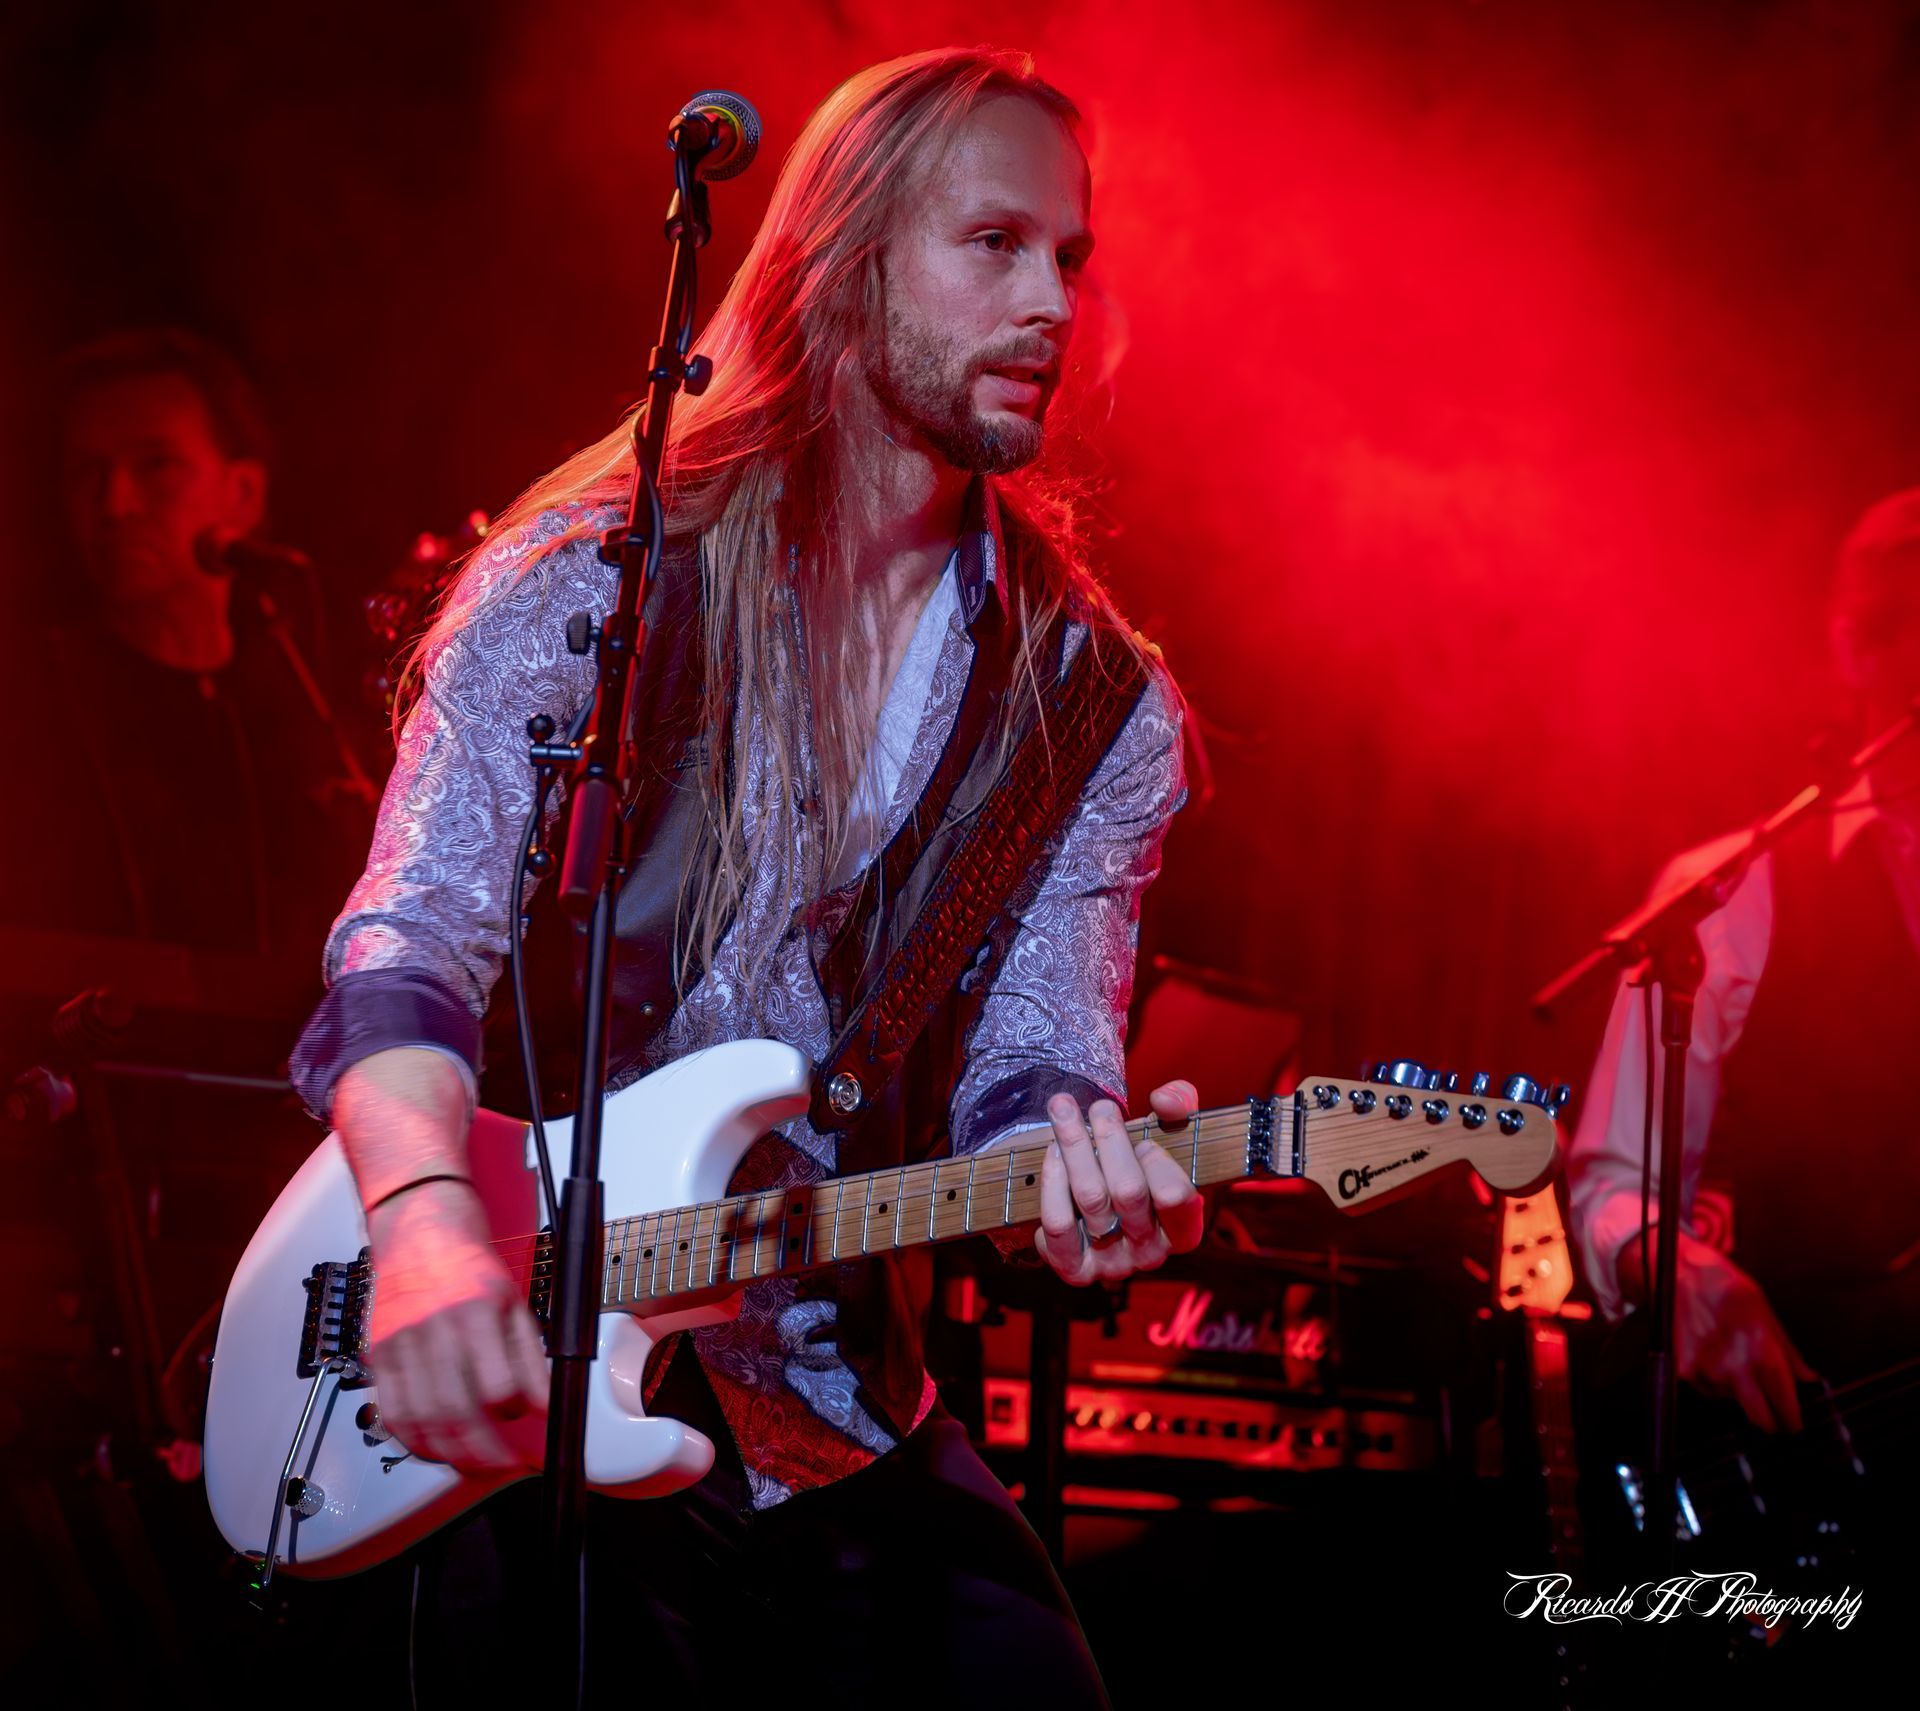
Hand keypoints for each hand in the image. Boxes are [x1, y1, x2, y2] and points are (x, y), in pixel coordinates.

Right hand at [363, 1178, 549, 1471]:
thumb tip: (547, 1406)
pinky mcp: (376, 1353)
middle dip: (481, 1452)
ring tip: (472, 1466)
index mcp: (477, 1310)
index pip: (497, 1384)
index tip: (526, 1422)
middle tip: (501, 1466)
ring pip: (419, 1419)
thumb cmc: (470, 1267)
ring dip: (446, 1455)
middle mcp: (434, 1327)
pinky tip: (433, 1449)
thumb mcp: (514, 1303)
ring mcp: (399, 1342)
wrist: (419, 1229)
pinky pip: (390, 1411)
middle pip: (454, 1410)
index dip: (514, 1413)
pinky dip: (411, 1440)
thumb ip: (530, 1358)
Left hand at [1035, 1080, 1206, 1283]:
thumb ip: (1180, 1103)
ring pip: (1090, 1198)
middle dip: (1110, 1138)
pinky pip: (1057, 1226)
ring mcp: (1112, 1265)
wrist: (1102, 1197)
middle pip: (1128, 1190)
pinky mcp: (1075, 1269)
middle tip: (1099, 1105)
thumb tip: (1164, 1101)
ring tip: (1063, 1111)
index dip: (1157, 1160)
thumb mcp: (1170, 1129)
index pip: (1176, 1196)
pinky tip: (1052, 1155)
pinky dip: (1052, 1185)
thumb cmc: (1143, 1162)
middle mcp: (1150, 1253)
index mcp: (1184, 1229)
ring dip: (1074, 1146)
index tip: (1145, 1135)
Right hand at [1624, 1228, 1816, 1433]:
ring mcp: (1707, 1371)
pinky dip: (1714, 1382)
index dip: (1793, 1420)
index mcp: (1762, 1353)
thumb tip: (1809, 1379)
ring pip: (1732, 1401)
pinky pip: (1708, 1390)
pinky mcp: (1685, 1372)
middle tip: (1775, 1418)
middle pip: (1760, 1419)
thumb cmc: (1727, 1288)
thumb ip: (1788, 1353)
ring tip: (1732, 1361)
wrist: (1680, 1274)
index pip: (1785, 1405)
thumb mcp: (1767, 1314)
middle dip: (1770, 1421)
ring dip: (1738, 1393)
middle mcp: (1735, 1367)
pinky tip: (1713, 1356)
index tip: (1795, 1424)